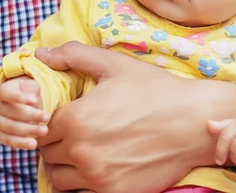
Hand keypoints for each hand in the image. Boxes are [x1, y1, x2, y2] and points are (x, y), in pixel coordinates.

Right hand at [0, 75, 49, 149]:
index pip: (8, 94)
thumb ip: (32, 90)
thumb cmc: (26, 93)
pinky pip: (9, 140)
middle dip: (31, 116)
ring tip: (44, 130)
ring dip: (29, 130)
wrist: (17, 104)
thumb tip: (33, 102)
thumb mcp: (30, 86)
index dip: (20, 97)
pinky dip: (21, 143)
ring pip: (11, 127)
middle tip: (47, 117)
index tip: (35, 100)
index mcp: (2, 92)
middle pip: (13, 112)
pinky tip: (33, 144)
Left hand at [34, 41, 235, 192]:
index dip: (50, 120)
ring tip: (86, 150)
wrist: (194, 121)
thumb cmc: (155, 90)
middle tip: (77, 131)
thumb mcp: (115, 64)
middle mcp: (81, 151)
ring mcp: (97, 176)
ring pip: (59, 178)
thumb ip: (74, 55)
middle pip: (47, 154)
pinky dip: (84, 182)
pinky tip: (100, 165)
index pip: (41, 127)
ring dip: (66, 165)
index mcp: (75, 119)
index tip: (67, 116)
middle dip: (56, 142)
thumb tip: (41, 54)